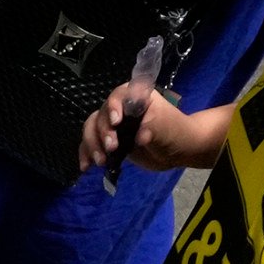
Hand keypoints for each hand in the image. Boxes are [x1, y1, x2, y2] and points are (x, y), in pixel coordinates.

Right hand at [80, 92, 221, 176]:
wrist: (177, 150)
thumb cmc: (176, 132)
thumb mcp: (168, 127)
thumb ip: (153, 127)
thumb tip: (140, 137)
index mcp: (136, 97)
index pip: (119, 96)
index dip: (113, 107)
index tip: (116, 122)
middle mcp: (121, 108)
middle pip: (101, 115)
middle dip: (102, 133)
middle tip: (111, 148)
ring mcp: (113, 126)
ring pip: (92, 129)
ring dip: (92, 145)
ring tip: (101, 161)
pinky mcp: (109, 141)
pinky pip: (91, 144)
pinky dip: (86, 154)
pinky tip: (85, 167)